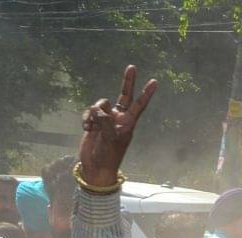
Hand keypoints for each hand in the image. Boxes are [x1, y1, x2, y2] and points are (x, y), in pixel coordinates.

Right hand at [78, 65, 157, 186]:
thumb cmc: (108, 156)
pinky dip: (86, 117)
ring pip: (100, 104)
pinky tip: (86, 128)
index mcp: (128, 123)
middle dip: (127, 82)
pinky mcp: (94, 122)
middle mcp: (119, 118)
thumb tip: (98, 109)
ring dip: (93, 112)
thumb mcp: (109, 139)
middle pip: (124, 95)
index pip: (139, 105)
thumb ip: (105, 121)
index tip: (155, 81)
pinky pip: (90, 112)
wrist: (95, 167)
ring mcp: (106, 119)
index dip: (146, 93)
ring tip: (91, 126)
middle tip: (132, 67)